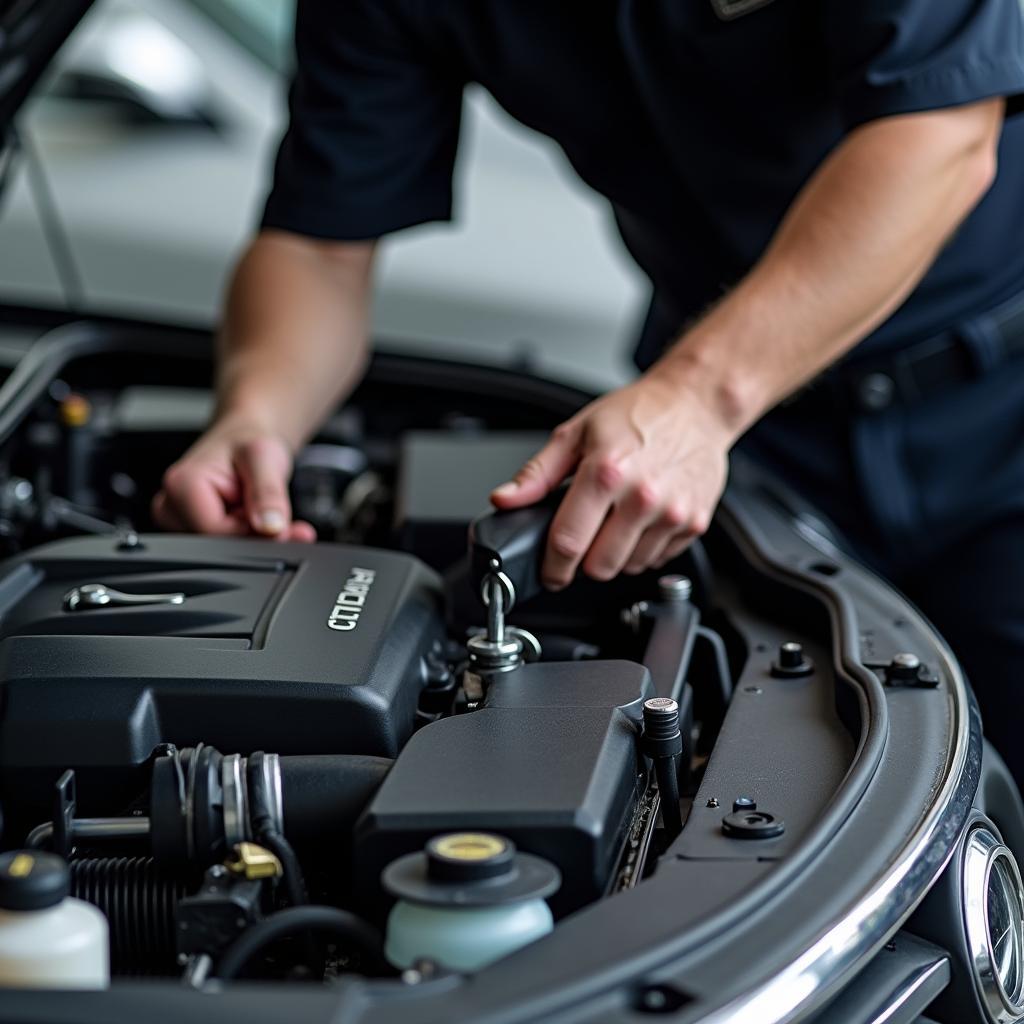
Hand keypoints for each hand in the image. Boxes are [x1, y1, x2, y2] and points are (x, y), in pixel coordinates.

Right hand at [152, 418, 315, 541]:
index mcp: (181, 486)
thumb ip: (268, 493)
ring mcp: (178, 521)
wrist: (244, 439)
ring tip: (266, 513)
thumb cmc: (248, 442)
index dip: (252, 532)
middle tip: (282, 519)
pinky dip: (251, 538)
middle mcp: (171, 506)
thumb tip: (271, 526)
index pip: (216, 532)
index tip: (278, 522)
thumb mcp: (265, 457)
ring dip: (256, 538)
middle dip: (256, 538)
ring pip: (224, 548)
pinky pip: (225, 546)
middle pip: (218, 544)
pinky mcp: (191, 530)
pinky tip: (261, 522)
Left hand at [490, 374, 732, 588]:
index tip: (549, 571)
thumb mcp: (576, 433)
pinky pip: (658, 560)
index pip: (568, 542)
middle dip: (584, 561)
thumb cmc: (638, 413)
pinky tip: (643, 520)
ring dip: (616, 555)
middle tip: (585, 537)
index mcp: (606, 472)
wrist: (695, 404)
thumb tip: (505, 499)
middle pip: (599, 566)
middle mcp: (642, 496)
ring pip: (629, 568)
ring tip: (617, 520)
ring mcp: (672, 513)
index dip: (552, 566)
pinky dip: (644, 549)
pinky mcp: (694, 523)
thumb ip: (536, 474)